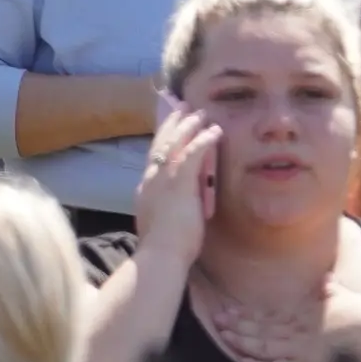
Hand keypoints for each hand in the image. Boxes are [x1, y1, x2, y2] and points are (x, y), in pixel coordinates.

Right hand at [131, 105, 216, 270]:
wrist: (160, 254)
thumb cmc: (164, 248)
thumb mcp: (160, 222)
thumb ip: (166, 209)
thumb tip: (175, 206)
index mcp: (146, 189)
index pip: (154, 157)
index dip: (162, 140)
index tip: (170, 127)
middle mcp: (151, 179)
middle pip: (161, 143)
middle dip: (172, 124)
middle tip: (182, 107)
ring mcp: (163, 179)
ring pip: (174, 142)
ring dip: (188, 125)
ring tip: (200, 113)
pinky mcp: (179, 182)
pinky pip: (192, 152)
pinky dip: (203, 139)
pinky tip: (214, 130)